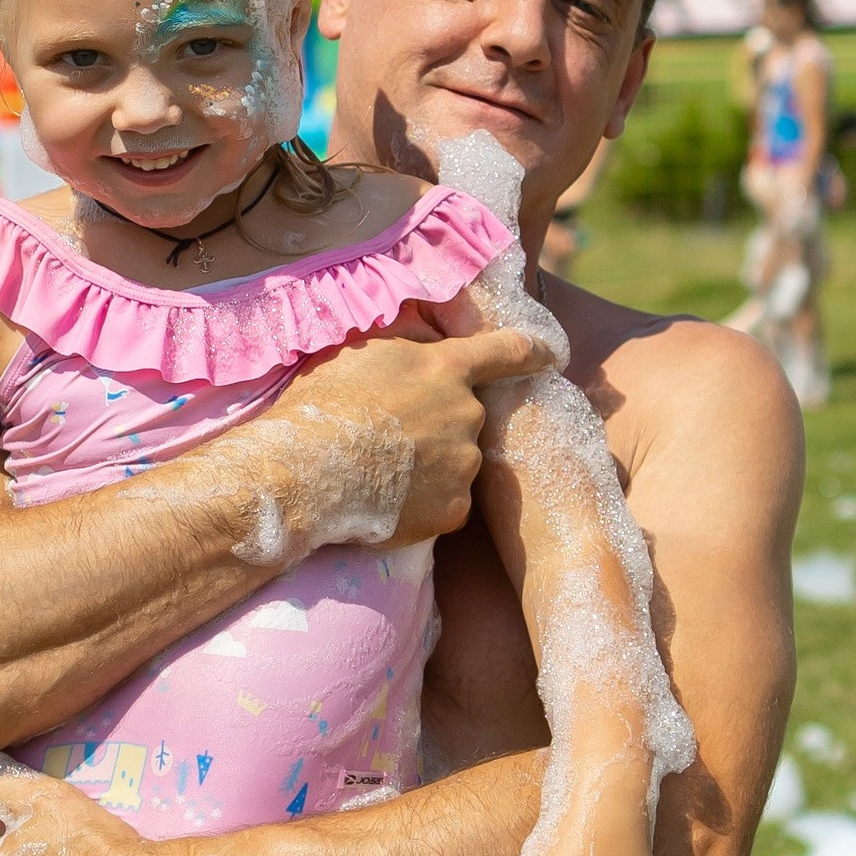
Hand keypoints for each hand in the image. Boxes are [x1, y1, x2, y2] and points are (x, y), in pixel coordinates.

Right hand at [277, 322, 555, 547]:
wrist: (306, 473)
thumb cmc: (323, 406)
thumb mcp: (362, 352)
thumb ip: (406, 346)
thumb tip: (426, 345)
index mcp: (447, 368)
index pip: (504, 350)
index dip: (529, 350)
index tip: (549, 353)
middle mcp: (468, 413)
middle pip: (467, 417)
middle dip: (439, 425)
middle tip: (392, 438)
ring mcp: (465, 465)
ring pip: (457, 463)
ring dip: (431, 467)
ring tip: (383, 474)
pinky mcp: (454, 510)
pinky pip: (446, 504)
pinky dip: (423, 505)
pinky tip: (388, 502)